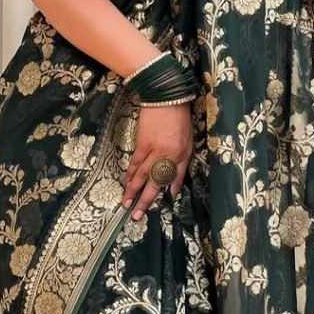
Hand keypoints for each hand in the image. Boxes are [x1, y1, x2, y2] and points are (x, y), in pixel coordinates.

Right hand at [122, 103, 192, 219]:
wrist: (165, 99)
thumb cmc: (181, 122)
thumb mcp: (188, 146)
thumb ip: (181, 169)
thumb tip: (174, 190)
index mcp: (176, 156)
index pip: (167, 181)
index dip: (158, 196)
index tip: (152, 210)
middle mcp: (162, 155)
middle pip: (150, 181)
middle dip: (142, 199)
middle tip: (134, 215)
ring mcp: (149, 150)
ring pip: (139, 173)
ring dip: (132, 189)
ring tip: (126, 202)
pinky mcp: (140, 143)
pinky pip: (134, 162)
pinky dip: (129, 173)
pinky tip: (126, 181)